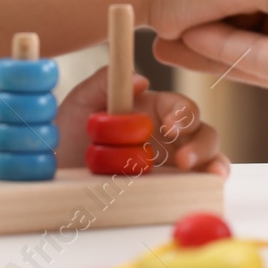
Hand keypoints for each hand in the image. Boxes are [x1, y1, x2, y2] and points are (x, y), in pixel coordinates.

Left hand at [54, 67, 230, 176]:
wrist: (55, 170)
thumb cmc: (69, 131)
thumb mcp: (81, 101)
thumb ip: (105, 81)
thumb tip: (140, 79)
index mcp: (152, 109)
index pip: (180, 106)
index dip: (182, 114)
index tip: (169, 127)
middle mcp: (168, 135)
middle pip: (202, 132)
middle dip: (201, 144)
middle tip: (184, 160)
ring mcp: (171, 163)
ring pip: (208, 158)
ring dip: (213, 163)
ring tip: (210, 174)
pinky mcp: (169, 188)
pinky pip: (197, 184)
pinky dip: (208, 184)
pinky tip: (209, 185)